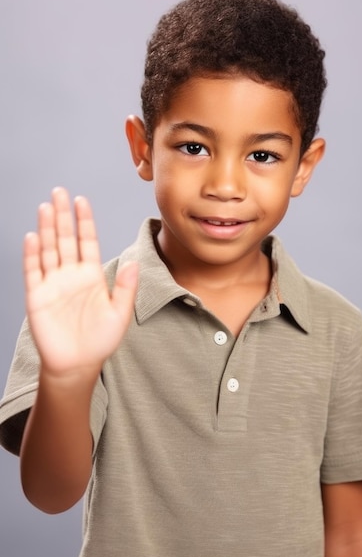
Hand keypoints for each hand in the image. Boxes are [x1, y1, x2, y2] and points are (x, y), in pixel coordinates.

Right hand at [24, 187, 137, 379]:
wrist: (77, 364)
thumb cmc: (100, 341)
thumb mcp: (120, 313)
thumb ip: (125, 287)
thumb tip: (133, 262)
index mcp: (91, 275)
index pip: (87, 241)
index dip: (84, 221)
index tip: (82, 200)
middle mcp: (71, 275)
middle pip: (65, 239)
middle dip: (62, 216)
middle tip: (59, 191)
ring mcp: (53, 284)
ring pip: (48, 250)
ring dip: (46, 229)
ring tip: (46, 207)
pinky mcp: (37, 296)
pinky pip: (34, 271)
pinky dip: (32, 254)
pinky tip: (32, 236)